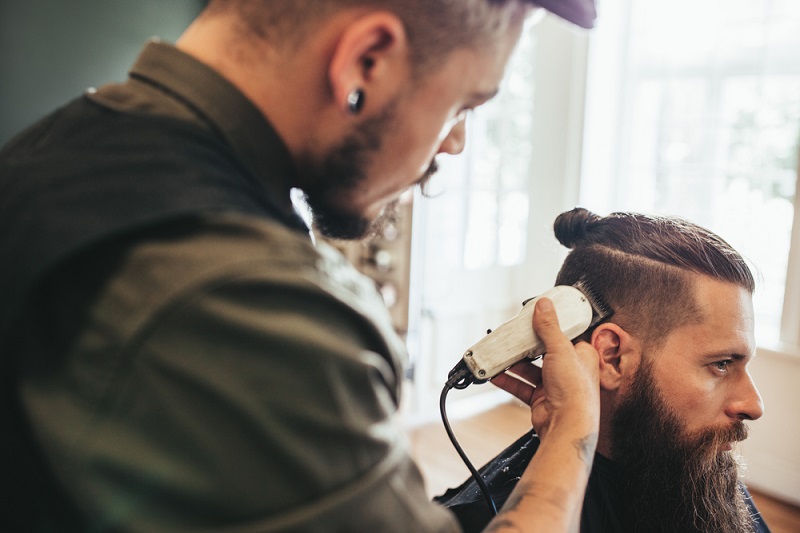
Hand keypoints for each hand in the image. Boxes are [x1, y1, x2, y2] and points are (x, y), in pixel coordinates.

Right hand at [491, 297, 599, 438]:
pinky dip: (507, 379)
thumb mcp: (561, 349)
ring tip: (499, 354)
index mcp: (582, 355)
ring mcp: (554, 385)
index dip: (550, 326)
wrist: (567, 425)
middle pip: (543, 351)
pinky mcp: (540, 399)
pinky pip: (520, 386)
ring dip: (513, 363)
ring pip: (529, 369)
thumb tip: (544, 305)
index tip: (533, 318)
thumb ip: (549, 327)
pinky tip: (496, 374)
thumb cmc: (576, 391)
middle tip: (512, 336)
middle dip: (526, 346)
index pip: (564, 335)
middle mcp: (569, 370)